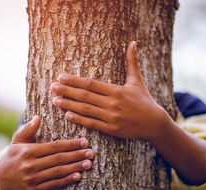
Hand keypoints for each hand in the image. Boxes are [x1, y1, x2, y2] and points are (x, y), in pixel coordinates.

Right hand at [0, 115, 93, 189]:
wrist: (1, 177)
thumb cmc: (13, 155)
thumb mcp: (17, 140)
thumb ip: (28, 129)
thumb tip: (37, 117)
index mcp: (28, 151)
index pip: (54, 147)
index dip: (70, 144)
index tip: (84, 142)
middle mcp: (30, 165)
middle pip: (58, 159)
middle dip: (76, 155)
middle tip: (90, 152)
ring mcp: (32, 179)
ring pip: (58, 172)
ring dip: (75, 167)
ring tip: (88, 163)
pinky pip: (53, 184)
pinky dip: (66, 180)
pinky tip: (78, 176)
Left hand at [50, 41, 167, 140]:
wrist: (154, 123)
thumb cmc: (144, 100)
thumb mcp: (137, 81)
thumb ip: (131, 62)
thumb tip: (133, 43)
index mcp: (116, 90)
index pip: (91, 84)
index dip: (74, 81)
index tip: (61, 77)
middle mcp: (112, 103)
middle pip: (85, 96)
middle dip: (66, 91)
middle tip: (52, 87)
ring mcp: (111, 117)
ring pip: (86, 110)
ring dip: (68, 104)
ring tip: (55, 100)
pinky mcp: (111, 129)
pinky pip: (92, 123)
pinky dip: (79, 119)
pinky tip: (67, 114)